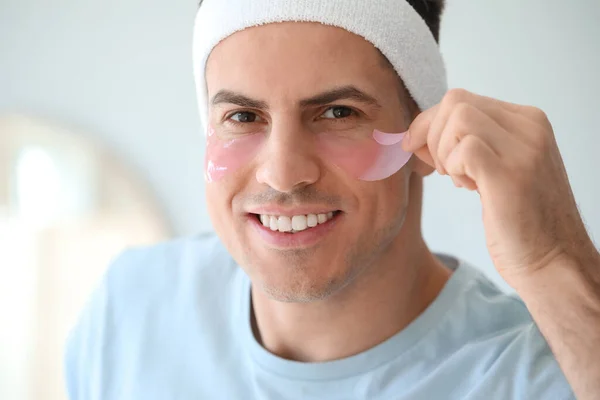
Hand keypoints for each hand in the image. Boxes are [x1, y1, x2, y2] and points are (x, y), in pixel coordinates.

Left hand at [403, 88, 596, 287]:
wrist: (554, 263)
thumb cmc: (520, 222)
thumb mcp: (495, 170)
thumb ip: (467, 145)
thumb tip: (418, 134)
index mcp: (527, 122)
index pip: (462, 99)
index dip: (432, 125)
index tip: (426, 155)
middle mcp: (529, 127)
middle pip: (455, 101)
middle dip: (431, 134)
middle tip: (442, 170)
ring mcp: (523, 148)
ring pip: (457, 117)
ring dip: (443, 151)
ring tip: (459, 180)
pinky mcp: (511, 173)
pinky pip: (464, 147)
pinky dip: (453, 166)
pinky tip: (467, 188)